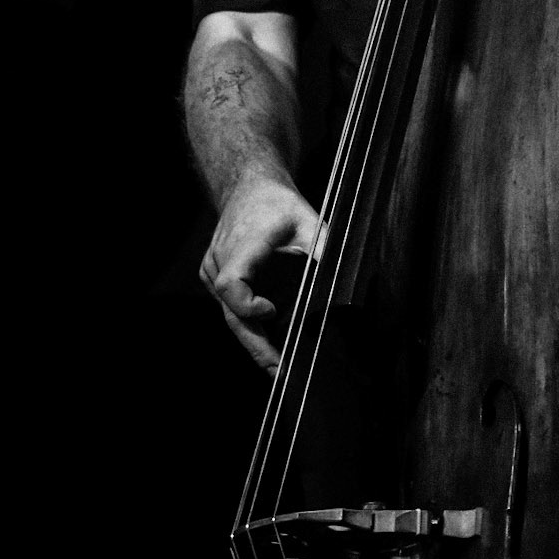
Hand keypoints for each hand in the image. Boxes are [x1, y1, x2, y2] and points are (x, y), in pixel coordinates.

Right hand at [200, 173, 321, 372]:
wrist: (248, 186)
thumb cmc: (277, 203)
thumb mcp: (308, 221)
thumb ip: (324, 251)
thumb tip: (346, 285)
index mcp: (242, 246)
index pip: (233, 284)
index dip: (249, 306)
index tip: (273, 311)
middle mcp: (220, 261)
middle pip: (232, 314)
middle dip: (258, 346)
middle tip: (282, 372)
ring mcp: (212, 271)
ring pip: (230, 314)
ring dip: (254, 338)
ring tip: (279, 364)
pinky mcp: (212, 276)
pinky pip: (227, 307)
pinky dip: (247, 322)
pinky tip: (268, 339)